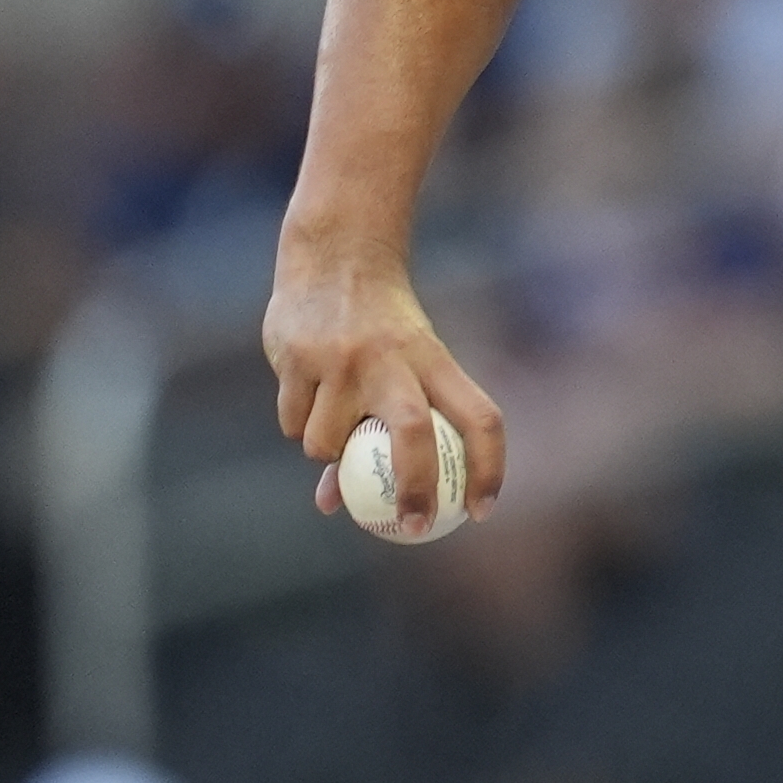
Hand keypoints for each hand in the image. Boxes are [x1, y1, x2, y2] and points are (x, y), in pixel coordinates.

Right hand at [268, 249, 504, 536]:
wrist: (334, 255)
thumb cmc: (378, 327)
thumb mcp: (396, 367)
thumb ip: (380, 433)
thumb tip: (334, 506)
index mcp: (432, 359)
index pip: (479, 417)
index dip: (489, 467)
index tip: (481, 511)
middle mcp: (391, 359)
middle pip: (414, 436)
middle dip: (415, 489)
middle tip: (412, 526)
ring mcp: (341, 358)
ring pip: (328, 443)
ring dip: (326, 451)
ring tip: (329, 414)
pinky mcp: (295, 358)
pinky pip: (293, 423)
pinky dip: (297, 424)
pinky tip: (302, 390)